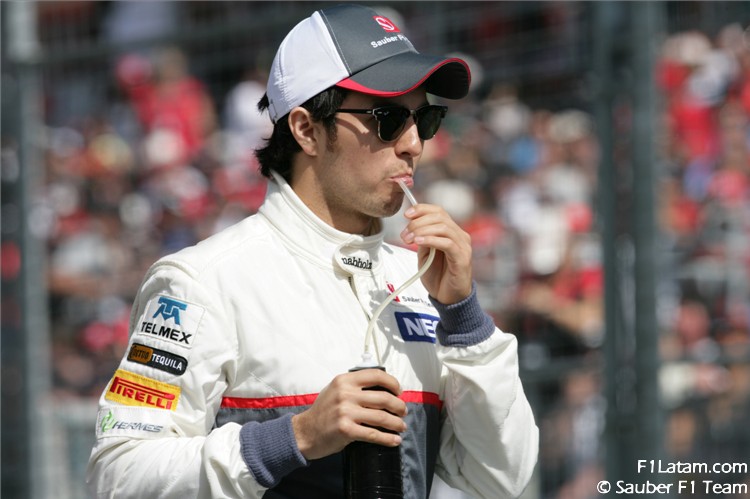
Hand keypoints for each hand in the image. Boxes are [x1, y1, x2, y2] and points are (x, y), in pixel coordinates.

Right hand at [291, 369, 406, 459]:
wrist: (305, 432)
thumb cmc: (322, 411)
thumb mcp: (334, 389)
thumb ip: (354, 386)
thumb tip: (382, 388)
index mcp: (344, 380)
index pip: (376, 375)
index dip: (393, 383)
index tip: (399, 392)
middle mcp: (346, 394)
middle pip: (384, 398)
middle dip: (399, 406)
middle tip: (403, 411)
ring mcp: (346, 412)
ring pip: (382, 417)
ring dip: (397, 423)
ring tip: (401, 426)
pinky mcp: (346, 430)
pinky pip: (373, 434)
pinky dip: (387, 438)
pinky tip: (394, 440)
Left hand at [401, 204, 472, 303]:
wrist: (447, 298)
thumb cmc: (438, 276)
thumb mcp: (425, 254)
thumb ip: (422, 239)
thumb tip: (413, 226)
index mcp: (451, 232)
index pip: (439, 211)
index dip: (422, 209)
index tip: (406, 214)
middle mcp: (460, 236)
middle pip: (440, 217)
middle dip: (418, 222)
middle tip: (404, 234)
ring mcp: (463, 246)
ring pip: (443, 228)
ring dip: (422, 231)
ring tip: (409, 239)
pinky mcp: (462, 258)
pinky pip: (447, 243)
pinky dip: (431, 240)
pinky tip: (418, 243)